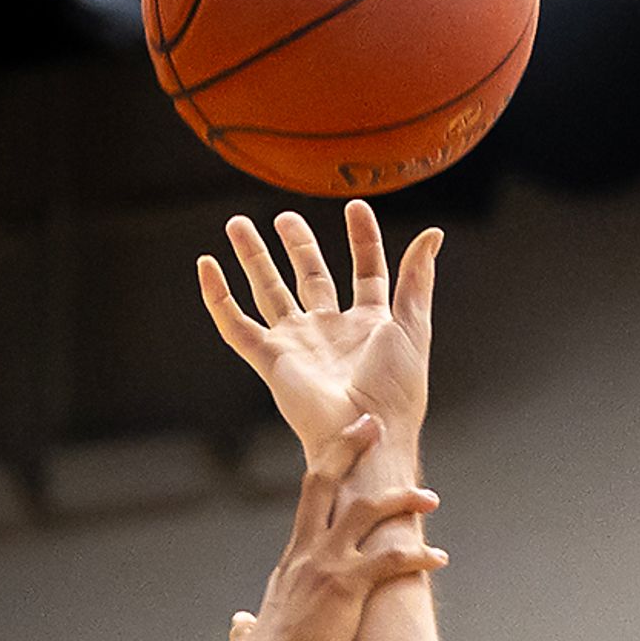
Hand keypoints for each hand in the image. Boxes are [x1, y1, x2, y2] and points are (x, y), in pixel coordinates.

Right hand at [196, 200, 441, 461]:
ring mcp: (298, 344)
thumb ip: (417, 280)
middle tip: (285, 217)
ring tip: (237, 224)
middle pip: (310, 277)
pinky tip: (206, 265)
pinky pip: (235, 325)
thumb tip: (433, 235)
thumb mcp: (411, 327)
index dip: (363, 240)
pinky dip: (217, 297)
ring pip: (269, 291)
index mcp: (369, 325)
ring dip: (254, 258)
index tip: (355, 207)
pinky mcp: (270, 360)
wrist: (366, 433)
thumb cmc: (396, 392)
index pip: (366, 271)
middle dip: (297, 245)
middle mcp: (331, 331)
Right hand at [227, 414, 441, 640]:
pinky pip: (391, 560)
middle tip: (373, 421)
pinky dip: (418, 554)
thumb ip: (243, 629)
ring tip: (430, 495)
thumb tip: (239, 625)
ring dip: (401, 499)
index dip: (328, 470)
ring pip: (366, 512)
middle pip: (325, 482)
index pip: (310, 502)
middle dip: (349, 446)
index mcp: (290, 563)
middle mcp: (305, 555)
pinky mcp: (347, 589)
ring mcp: (325, 568)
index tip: (343, 448)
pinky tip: (439, 557)